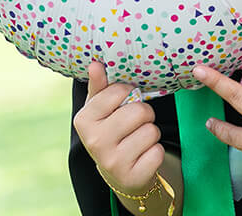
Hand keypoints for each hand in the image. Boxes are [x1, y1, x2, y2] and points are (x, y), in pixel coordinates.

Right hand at [73, 61, 164, 193]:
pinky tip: (142, 156)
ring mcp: (112, 163)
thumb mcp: (101, 108)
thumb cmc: (111, 130)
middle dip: (144, 114)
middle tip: (135, 123)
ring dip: (151, 133)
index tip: (124, 103)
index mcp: (83, 120)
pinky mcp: (132, 177)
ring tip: (138, 140)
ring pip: (151, 131)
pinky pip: (158, 152)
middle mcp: (94, 142)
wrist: (119, 172)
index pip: (119, 91)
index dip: (129, 93)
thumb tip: (96, 64)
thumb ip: (100, 85)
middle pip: (139, 111)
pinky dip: (156, 152)